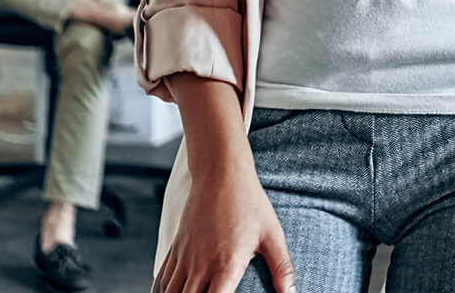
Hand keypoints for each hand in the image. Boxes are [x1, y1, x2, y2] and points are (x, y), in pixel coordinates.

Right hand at [154, 155, 294, 292]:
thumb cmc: (248, 202)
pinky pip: (163, 279)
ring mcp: (185, 257)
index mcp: (226, 266)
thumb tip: (291, 291)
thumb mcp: (272, 235)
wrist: (220, 172)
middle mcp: (201, 265)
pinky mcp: (176, 247)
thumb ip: (282, 267)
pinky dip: (164, 291)